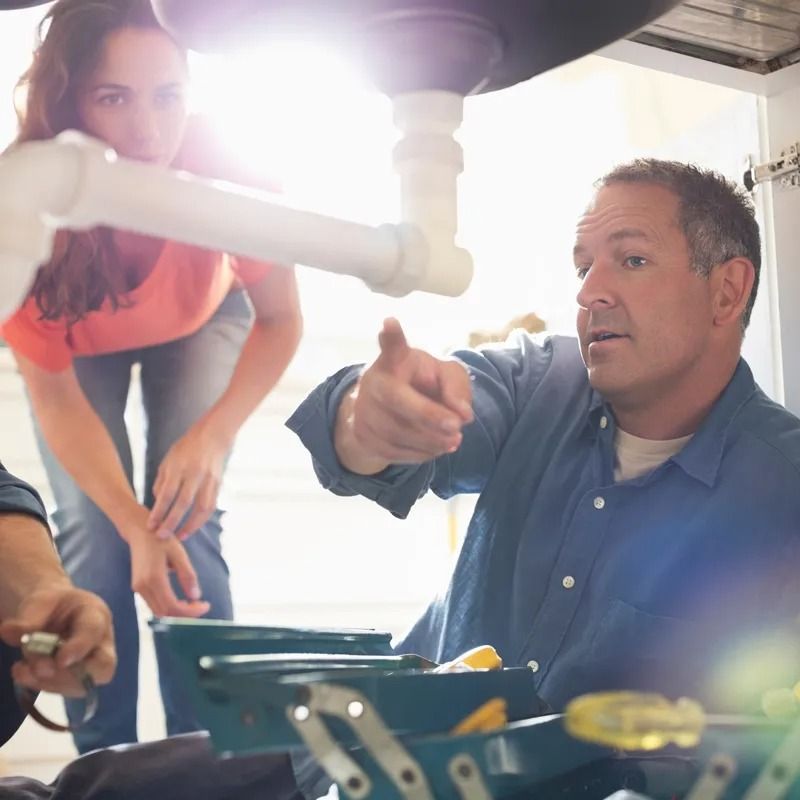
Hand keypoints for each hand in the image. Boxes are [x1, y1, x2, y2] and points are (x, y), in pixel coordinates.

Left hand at [0, 586, 115, 696]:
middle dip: (73, 675)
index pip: (93, 632)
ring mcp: (91, 663)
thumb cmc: (52, 604)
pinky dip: (41, 685)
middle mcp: (100, 642)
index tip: (60, 661)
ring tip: (24, 669)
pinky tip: (23, 673)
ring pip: (82, 685)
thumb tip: (8, 631)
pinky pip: (65, 690)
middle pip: (104, 667)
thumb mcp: (40, 601)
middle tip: (43, 670)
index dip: (79, 648)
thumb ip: (28, 618)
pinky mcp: (77, 678)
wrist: (52, 613)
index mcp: (95, 614)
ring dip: (50, 682)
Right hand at [126, 523, 210, 617]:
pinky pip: (153, 603)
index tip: (205, 606)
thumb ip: (187, 575)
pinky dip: (168, 605)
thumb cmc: (162, 540)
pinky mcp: (137, 587)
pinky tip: (180, 599)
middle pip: (165, 612)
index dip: (190, 611)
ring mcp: (138, 587)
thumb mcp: (179, 554)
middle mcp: (143, 586)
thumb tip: (196, 596)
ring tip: (193, 603)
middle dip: (184, 613)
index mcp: (154, 578)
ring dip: (176, 611)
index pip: (172, 606)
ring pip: (158, 610)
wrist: (140, 532)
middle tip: (201, 605)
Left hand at [148, 422, 229, 540]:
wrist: (213, 436)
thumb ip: (162, 481)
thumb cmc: (186, 448)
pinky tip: (194, 527)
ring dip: (191, 525)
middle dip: (172, 522)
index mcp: (179, 467)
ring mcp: (209, 480)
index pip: (167, 493)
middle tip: (161, 536)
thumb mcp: (168, 460)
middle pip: (183, 503)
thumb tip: (158, 503)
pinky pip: (210, 505)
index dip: (159, 511)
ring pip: (201, 507)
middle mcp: (195, 474)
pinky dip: (202, 519)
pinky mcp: (218, 484)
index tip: (150, 526)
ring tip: (180, 537)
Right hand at [335, 318, 472, 472]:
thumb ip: (458, 387)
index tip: (390, 323)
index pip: (393, 346)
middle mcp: (374, 381)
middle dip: (428, 415)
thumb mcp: (445, 376)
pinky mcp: (362, 435)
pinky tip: (436, 447)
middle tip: (457, 426)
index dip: (392, 336)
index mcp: (395, 360)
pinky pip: (395, 451)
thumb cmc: (422, 384)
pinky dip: (421, 453)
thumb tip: (463, 415)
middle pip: (397, 399)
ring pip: (398, 432)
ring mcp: (364, 410)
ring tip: (453, 440)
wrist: (387, 409)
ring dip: (431, 440)